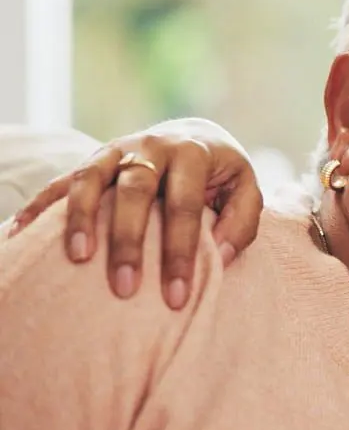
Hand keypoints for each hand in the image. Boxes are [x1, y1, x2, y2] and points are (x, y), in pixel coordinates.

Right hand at [9, 118, 262, 307]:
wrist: (194, 132)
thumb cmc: (221, 175)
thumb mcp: (246, 188)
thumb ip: (241, 221)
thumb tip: (220, 255)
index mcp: (193, 154)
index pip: (185, 207)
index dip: (180, 252)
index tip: (177, 296)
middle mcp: (152, 146)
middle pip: (135, 191)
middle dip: (128, 241)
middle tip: (125, 288)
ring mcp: (117, 150)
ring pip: (91, 179)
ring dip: (81, 218)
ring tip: (78, 258)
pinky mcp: (91, 158)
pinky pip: (60, 181)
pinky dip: (39, 207)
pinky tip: (18, 234)